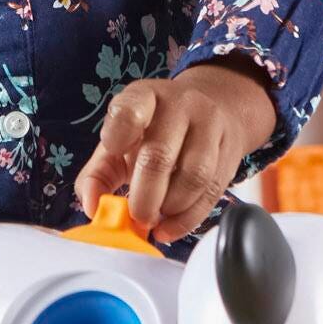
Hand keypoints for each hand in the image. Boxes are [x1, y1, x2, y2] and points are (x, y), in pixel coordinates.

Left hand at [74, 60, 277, 244]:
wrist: (215, 110)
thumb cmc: (155, 132)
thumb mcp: (120, 141)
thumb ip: (98, 174)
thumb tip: (92, 206)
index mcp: (144, 96)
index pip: (130, 110)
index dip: (119, 135)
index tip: (114, 153)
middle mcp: (180, 105)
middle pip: (160, 156)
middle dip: (144, 198)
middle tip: (137, 216)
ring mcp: (210, 125)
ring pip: (194, 176)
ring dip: (170, 209)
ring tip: (156, 219)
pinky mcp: (230, 150)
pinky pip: (212, 192)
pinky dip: (188, 218)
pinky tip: (171, 226)